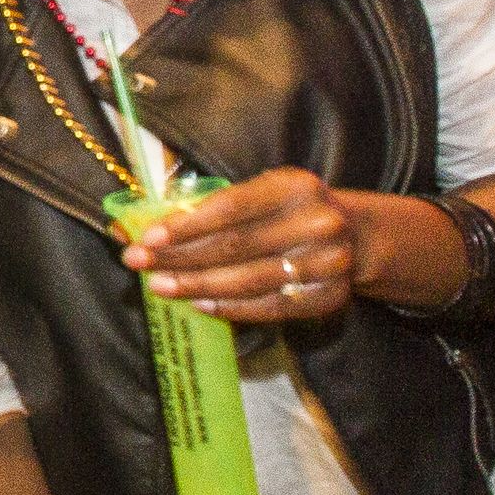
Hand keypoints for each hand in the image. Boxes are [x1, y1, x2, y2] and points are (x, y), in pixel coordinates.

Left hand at [124, 166, 354, 321]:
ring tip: (160, 286)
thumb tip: (146, 225)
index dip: (187, 224)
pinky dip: (229, 308)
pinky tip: (199, 304)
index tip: (148, 237)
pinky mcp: (327, 298)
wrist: (356, 236)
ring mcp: (327, 263)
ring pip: (249, 281)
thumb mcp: (264, 192)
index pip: (232, 207)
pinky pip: (268, 307)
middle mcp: (316, 223)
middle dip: (180, 256)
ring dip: (197, 286)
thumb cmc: (290, 210)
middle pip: (235, 246)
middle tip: (139, 263)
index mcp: (296, 186)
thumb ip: (215, 206)